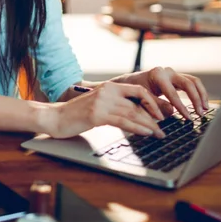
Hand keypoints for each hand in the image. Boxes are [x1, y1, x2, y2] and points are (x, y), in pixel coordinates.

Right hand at [39, 82, 166, 138]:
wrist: (55, 117)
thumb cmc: (76, 115)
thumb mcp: (98, 106)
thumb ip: (115, 107)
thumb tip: (138, 116)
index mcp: (109, 87)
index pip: (138, 91)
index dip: (153, 101)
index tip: (162, 113)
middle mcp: (107, 91)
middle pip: (138, 104)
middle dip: (154, 117)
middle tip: (165, 128)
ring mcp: (102, 102)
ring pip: (133, 113)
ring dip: (149, 125)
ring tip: (160, 134)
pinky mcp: (97, 114)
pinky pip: (123, 121)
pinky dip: (137, 128)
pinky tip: (146, 133)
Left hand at [122, 67, 208, 118]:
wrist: (131, 82)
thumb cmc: (134, 91)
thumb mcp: (142, 99)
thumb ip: (156, 105)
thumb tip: (172, 112)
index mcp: (157, 75)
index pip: (173, 93)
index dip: (182, 107)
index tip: (189, 118)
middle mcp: (167, 72)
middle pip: (188, 84)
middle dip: (196, 99)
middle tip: (200, 113)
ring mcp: (173, 73)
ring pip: (193, 81)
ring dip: (201, 95)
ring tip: (205, 109)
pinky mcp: (176, 77)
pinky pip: (192, 83)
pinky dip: (199, 92)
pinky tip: (202, 104)